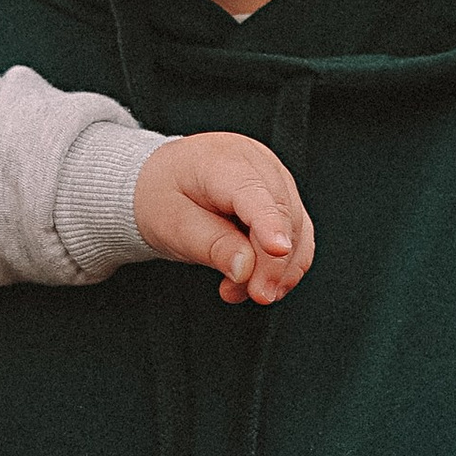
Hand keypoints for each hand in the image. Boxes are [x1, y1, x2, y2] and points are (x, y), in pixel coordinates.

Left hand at [133, 133, 312, 304]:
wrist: (157, 183)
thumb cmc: (162, 198)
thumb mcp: (173, 226)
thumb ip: (212, 246)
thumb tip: (247, 270)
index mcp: (223, 160)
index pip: (255, 194)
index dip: (270, 223)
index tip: (277, 251)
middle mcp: (258, 163)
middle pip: (284, 215)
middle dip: (274, 263)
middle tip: (255, 294)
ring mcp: (275, 179)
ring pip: (298, 229)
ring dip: (278, 270)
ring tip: (239, 290)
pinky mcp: (282, 199)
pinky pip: (297, 236)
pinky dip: (282, 266)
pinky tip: (253, 281)